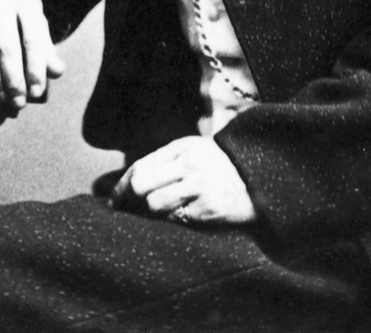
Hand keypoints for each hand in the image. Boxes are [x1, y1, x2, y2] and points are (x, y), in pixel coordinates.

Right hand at [0, 0, 64, 109]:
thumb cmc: (15, 1)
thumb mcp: (34, 15)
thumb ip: (45, 44)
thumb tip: (57, 71)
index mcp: (25, 1)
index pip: (33, 37)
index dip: (35, 67)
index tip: (38, 90)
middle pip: (6, 46)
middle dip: (13, 78)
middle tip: (19, 102)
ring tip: (2, 98)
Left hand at [110, 136, 256, 225]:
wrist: (257, 179)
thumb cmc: (217, 165)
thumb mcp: (192, 151)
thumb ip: (163, 161)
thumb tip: (128, 182)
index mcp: (182, 148)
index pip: (140, 166)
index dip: (121, 187)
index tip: (113, 201)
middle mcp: (189, 165)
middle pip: (141, 185)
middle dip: (128, 200)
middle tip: (123, 211)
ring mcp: (199, 187)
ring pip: (154, 204)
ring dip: (148, 213)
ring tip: (150, 216)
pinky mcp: (208, 210)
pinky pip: (174, 220)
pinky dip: (168, 222)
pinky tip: (173, 219)